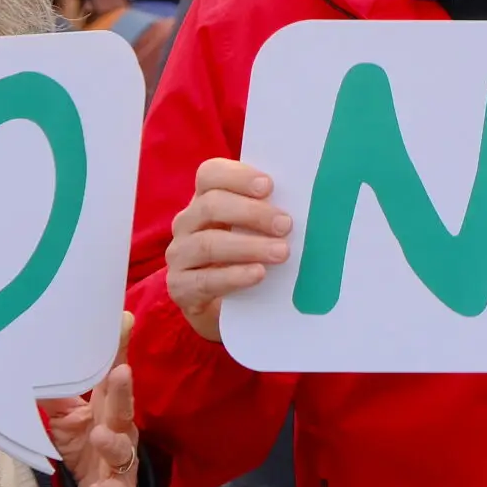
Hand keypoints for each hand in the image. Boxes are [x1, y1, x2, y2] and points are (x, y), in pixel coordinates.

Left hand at [42, 313, 142, 486]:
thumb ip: (51, 393)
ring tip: (100, 434)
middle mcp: (119, 427)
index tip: (123, 321)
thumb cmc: (83, 446)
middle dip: (122, 390)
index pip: (111, 373)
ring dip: (112, 441)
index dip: (118, 350)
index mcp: (105, 406)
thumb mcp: (63, 418)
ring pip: (121, 448)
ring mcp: (121, 458)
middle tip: (121, 371)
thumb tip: (26, 362)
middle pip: (122, 406)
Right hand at [166, 158, 290, 342]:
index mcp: (206, 200)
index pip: (210, 175)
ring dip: (249, 246)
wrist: (231, 312)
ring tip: (281, 253)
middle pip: (211, 205)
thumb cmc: (250, 261)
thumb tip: (307, 205)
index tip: (269, 186)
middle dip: (252, 213)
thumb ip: (270, 217)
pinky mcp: (180, 287)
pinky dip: (234, 276)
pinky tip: (258, 274)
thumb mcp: (258, 234)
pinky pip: (205, 280)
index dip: (238, 177)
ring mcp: (180, 255)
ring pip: (208, 243)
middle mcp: (187, 222)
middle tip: (285, 224)